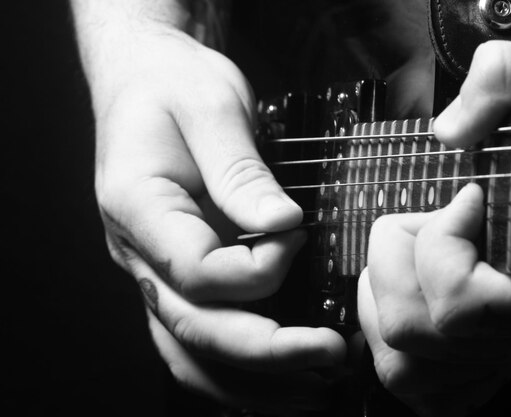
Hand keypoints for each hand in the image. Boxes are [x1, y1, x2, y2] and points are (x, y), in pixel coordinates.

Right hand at [75, 9, 345, 414]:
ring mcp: (155, 270)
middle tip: (331, 354)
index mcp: (139, 207)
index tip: (298, 240)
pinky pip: (197, 337)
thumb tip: (282, 227)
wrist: (148, 81)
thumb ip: (240, 173)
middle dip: (267, 351)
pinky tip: (281, 377)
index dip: (256, 270)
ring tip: (314, 390)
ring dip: (251, 381)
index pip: (196, 270)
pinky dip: (237, 368)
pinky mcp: (180, 275)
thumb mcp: (210, 109)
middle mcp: (139, 253)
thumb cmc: (175, 88)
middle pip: (194, 326)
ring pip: (190, 350)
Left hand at [358, 40, 510, 416]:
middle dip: (394, 263)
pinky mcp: (510, 355)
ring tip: (408, 258)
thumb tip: (450, 129)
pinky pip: (431, 389)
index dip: (439, 241)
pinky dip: (403, 350)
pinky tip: (418, 303)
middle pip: (414, 333)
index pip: (459, 306)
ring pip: (409, 371)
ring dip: (383, 305)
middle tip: (425, 220)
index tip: (467, 194)